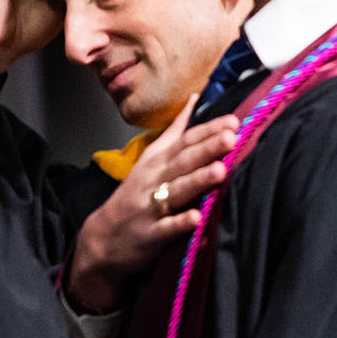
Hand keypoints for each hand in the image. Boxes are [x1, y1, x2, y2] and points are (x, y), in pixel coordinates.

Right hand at [64, 107, 239, 312]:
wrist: (103, 237)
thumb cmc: (135, 194)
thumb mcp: (151, 159)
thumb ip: (175, 131)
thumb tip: (194, 99)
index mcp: (158, 161)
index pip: (186, 141)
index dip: (209, 130)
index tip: (233, 120)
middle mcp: (155, 179)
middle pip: (184, 161)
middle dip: (207, 148)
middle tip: (231, 137)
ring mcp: (151, 206)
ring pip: (177, 191)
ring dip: (198, 180)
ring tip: (220, 170)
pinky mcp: (150, 234)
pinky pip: (167, 228)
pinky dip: (180, 223)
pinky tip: (197, 217)